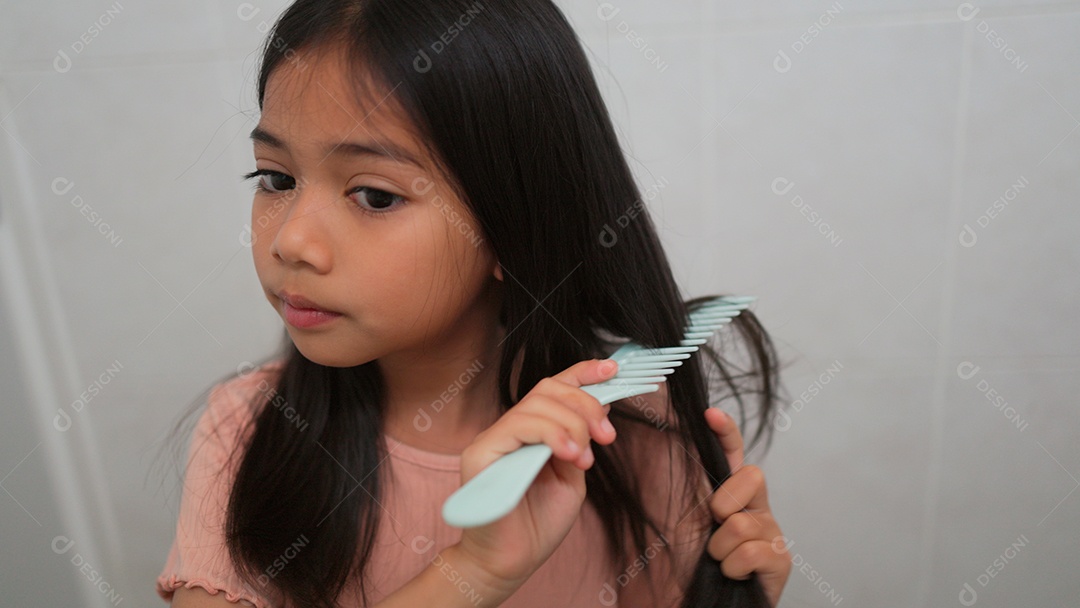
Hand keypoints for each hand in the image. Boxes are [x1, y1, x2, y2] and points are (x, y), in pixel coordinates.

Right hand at [453, 358, 619, 594]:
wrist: (511, 561)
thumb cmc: (538, 523)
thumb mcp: (572, 475)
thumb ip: (579, 442)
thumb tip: (596, 413)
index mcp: (533, 431)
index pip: (555, 387)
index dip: (583, 373)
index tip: (612, 370)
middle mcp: (511, 428)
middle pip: (549, 389)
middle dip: (586, 405)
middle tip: (606, 436)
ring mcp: (493, 438)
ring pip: (536, 403)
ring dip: (572, 425)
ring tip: (584, 458)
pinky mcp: (481, 453)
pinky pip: (519, 425)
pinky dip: (551, 434)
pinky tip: (569, 456)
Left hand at [703, 408, 790, 606]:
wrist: (698, 603)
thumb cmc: (692, 566)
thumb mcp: (687, 520)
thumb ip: (692, 487)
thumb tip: (669, 446)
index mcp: (732, 495)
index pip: (734, 454)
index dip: (727, 432)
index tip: (710, 414)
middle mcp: (756, 508)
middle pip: (752, 476)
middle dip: (724, 502)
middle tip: (714, 527)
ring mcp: (772, 534)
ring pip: (742, 523)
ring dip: (720, 548)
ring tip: (718, 561)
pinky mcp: (780, 561)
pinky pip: (750, 552)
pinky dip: (731, 567)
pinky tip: (732, 575)